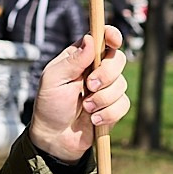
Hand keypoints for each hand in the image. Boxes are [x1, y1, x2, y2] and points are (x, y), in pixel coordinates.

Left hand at [27, 27, 128, 161]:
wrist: (55, 138)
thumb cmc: (49, 106)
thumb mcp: (53, 80)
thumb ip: (73, 60)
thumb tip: (90, 40)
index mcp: (80, 57)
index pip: (101, 38)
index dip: (111, 35)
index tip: (114, 41)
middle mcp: (96, 70)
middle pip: (118, 59)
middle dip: (107, 74)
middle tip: (89, 86)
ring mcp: (106, 88)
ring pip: (122, 84)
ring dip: (103, 99)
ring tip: (86, 109)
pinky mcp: (113, 107)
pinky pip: (123, 104)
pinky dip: (108, 114)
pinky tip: (94, 120)